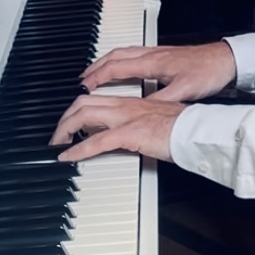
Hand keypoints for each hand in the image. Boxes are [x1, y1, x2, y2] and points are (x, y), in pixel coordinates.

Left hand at [51, 96, 184, 162]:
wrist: (197, 129)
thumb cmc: (184, 126)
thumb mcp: (158, 120)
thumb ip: (142, 123)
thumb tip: (134, 134)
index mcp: (132, 102)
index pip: (97, 98)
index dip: (78, 107)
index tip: (69, 119)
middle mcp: (126, 105)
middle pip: (83, 102)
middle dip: (65, 116)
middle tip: (57, 133)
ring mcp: (126, 118)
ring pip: (84, 114)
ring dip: (65, 129)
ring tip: (57, 143)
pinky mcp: (129, 133)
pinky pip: (96, 141)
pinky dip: (77, 150)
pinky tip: (68, 157)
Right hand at [79, 41, 236, 102]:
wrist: (226, 59)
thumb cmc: (208, 71)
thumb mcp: (183, 92)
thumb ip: (160, 102)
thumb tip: (139, 112)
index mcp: (152, 62)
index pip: (115, 67)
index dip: (96, 78)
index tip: (82, 87)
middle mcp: (152, 54)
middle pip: (114, 56)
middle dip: (94, 68)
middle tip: (80, 81)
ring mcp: (157, 53)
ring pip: (123, 53)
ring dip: (105, 63)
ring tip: (94, 75)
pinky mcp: (164, 56)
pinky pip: (134, 55)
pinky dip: (120, 62)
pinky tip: (123, 70)